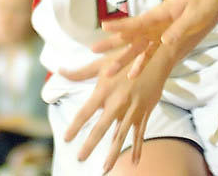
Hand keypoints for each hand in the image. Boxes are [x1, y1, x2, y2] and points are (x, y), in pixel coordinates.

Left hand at [61, 38, 167, 173]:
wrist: (157, 53)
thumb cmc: (126, 56)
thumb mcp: (103, 62)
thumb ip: (81, 71)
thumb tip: (60, 71)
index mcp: (105, 89)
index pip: (85, 112)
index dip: (75, 126)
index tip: (67, 138)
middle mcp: (118, 101)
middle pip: (101, 127)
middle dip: (90, 144)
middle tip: (80, 158)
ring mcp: (133, 107)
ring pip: (121, 135)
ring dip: (113, 153)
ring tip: (105, 168)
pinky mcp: (145, 110)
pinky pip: (140, 132)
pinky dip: (137, 147)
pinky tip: (134, 161)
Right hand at [110, 0, 217, 70]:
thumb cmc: (203, 1)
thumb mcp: (194, 14)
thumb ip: (179, 28)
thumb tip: (164, 42)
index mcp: (160, 13)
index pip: (137, 21)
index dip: (120, 25)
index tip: (103, 26)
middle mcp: (155, 23)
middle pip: (131, 35)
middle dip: (113, 43)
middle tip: (93, 50)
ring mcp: (158, 31)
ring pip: (137, 47)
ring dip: (123, 58)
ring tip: (108, 71)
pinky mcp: (164, 38)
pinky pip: (150, 52)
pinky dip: (141, 63)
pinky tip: (132, 74)